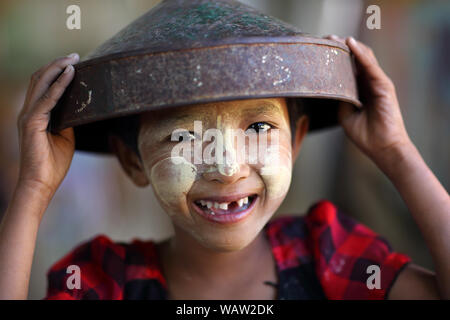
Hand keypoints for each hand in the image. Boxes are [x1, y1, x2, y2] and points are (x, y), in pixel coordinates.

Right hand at [16, 53, 78, 200]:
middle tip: (75, 55)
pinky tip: (70, 75)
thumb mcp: (66, 137)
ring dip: (58, 68)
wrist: (41, 184)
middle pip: (40, 79)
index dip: (56, 72)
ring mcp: (28, 116)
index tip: (73, 63)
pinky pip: (48, 99)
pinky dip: (60, 85)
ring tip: (73, 58)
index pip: (43, 86)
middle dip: (57, 64)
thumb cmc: (53, 164)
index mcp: (35, 115)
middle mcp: (28, 112)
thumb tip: (79, 109)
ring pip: (41, 83)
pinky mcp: (32, 123)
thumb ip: (68, 121)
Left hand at [325, 35, 412, 164]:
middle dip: (340, 48)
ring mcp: (378, 83)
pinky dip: (360, 54)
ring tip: (334, 38)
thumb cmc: (366, 134)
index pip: (349, 68)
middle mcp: (370, 83)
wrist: (382, 148)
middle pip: (355, 59)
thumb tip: (328, 86)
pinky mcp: (384, 85)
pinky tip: (350, 44)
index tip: (320, 50)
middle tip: (324, 39)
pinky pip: (370, 66)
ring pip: (363, 58)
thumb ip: (340, 98)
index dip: (336, 58)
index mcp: (361, 90)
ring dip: (349, 46)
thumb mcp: (345, 114)